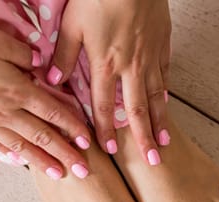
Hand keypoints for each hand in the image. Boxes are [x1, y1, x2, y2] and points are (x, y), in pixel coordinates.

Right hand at [0, 24, 91, 178]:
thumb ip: (24, 55)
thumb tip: (39, 67)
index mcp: (18, 92)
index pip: (54, 113)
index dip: (73, 128)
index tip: (88, 142)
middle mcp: (8, 113)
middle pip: (43, 137)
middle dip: (65, 155)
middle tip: (83, 171)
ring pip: (23, 147)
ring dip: (43, 162)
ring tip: (59, 175)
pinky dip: (12, 155)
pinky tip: (21, 162)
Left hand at [48, 0, 171, 164]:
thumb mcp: (72, 23)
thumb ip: (62, 55)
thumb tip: (52, 81)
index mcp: (106, 64)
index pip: (104, 107)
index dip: (106, 131)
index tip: (110, 151)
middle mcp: (131, 67)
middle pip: (138, 110)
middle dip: (144, 139)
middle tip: (152, 161)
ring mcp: (150, 56)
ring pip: (156, 97)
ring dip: (159, 122)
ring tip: (164, 142)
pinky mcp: (162, 44)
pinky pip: (165, 74)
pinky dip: (165, 93)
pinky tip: (166, 104)